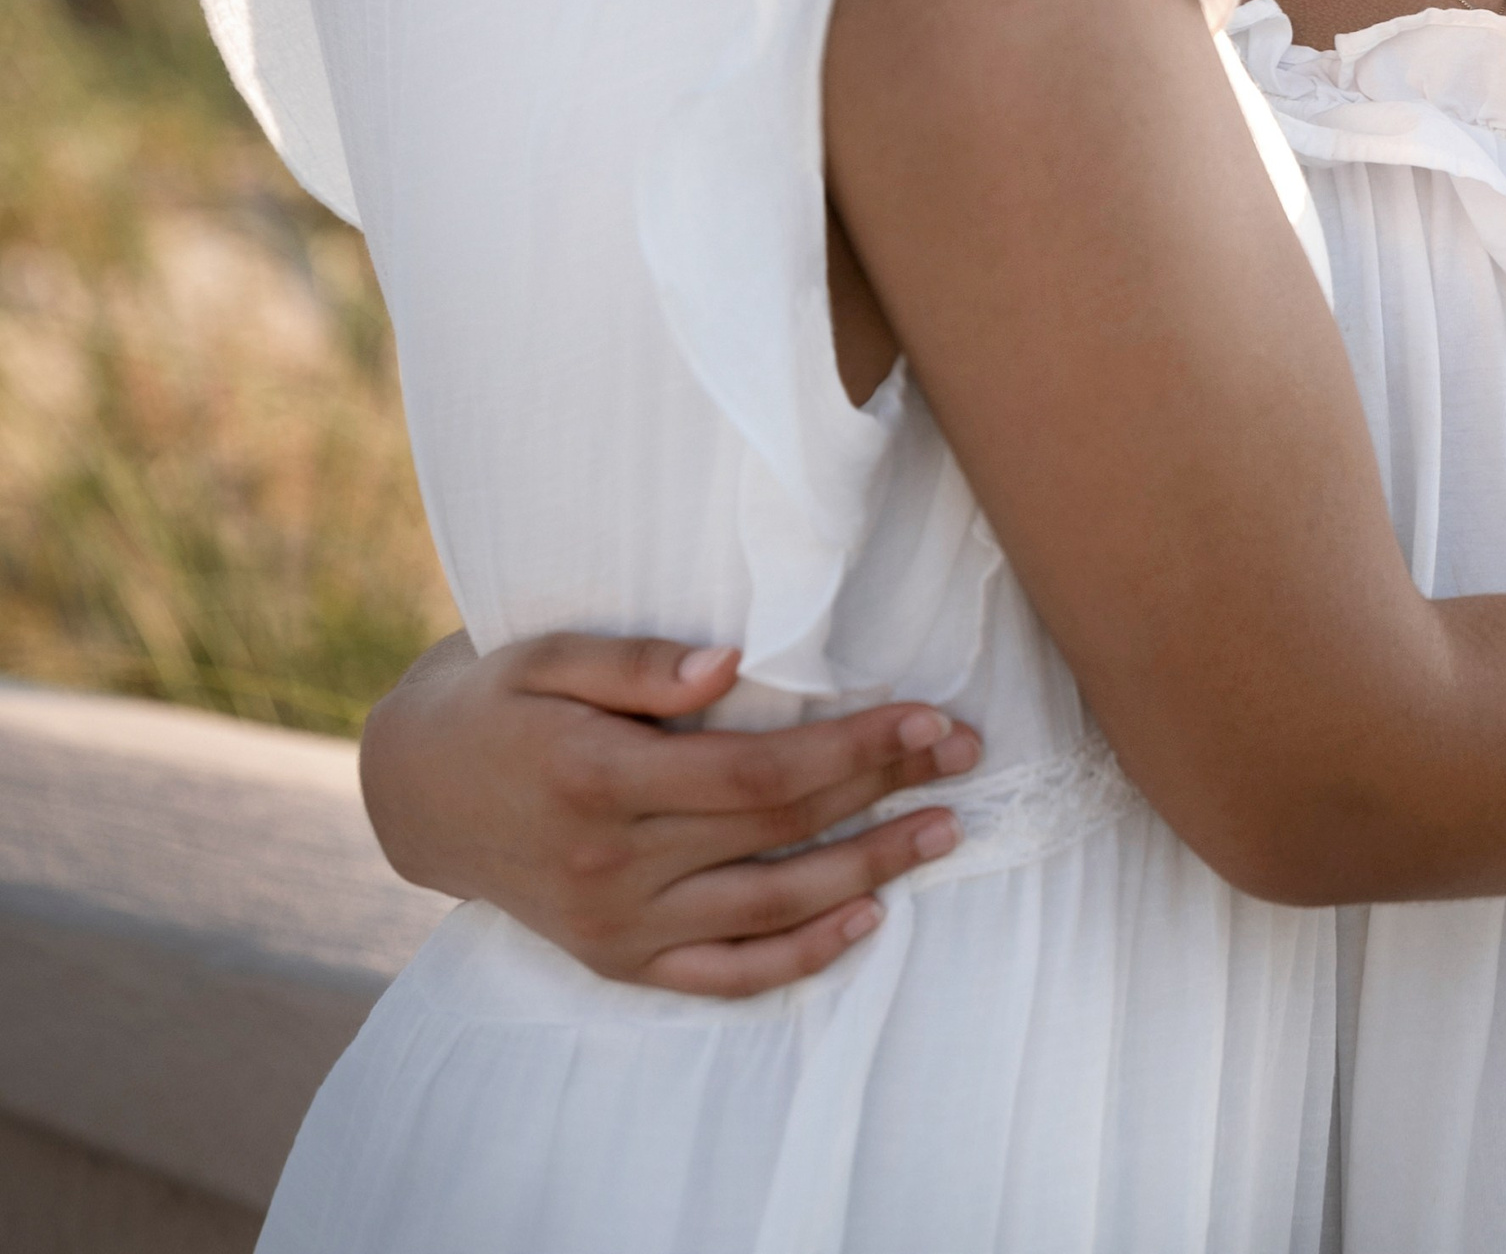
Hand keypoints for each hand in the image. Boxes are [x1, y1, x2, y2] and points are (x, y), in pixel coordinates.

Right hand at [359, 633, 982, 996]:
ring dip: (868, 871)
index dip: (852, 746)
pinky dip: (798, 955)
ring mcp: (615, 924)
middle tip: (964, 755)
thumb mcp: (547, 654)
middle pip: (779, 831)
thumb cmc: (496, 699)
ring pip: (767, 907)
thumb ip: (634, 662)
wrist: (417, 790)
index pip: (758, 771)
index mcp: (599, 778)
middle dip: (883, 789)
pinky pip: (721, 974)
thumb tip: (727, 667)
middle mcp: (611, 863)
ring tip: (942, 831)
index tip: (925, 716)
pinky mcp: (616, 960)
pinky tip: (864, 920)